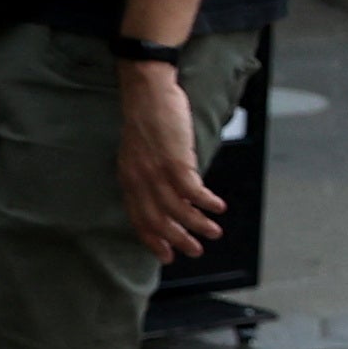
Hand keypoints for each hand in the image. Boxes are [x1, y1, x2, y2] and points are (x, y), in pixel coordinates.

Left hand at [116, 57, 224, 263]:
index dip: (153, 239)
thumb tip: (167, 192)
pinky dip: (207, 203)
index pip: (139, 218)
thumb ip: (146, 174)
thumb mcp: (137, 152)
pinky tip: (218, 208)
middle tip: (194, 251)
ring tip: (213, 233)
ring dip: (198, 225)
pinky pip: (193, 192)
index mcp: (128, 179)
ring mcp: (156, 172)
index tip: (166, 255)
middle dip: (178, 240)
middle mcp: (139, 180)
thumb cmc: (146, 117)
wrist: (147, 93)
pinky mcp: (175, 161)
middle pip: (158, 220)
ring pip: (178, 210)